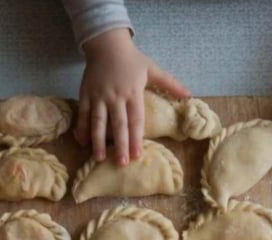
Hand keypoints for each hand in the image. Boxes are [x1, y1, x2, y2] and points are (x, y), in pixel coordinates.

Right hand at [76, 28, 188, 165]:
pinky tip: (82, 142)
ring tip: (99, 158)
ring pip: (98, 121)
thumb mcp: (152, 69)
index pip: (136, 120)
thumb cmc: (132, 59)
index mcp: (133, 92)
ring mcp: (99, 96)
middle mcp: (115, 96)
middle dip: (120, 145)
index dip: (136, 138)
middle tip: (122, 163)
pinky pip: (83, 113)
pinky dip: (82, 128)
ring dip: (98, 141)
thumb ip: (170, 83)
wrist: (107, 44)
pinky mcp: (85, 93)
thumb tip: (189, 95)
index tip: (138, 155)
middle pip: (118, 124)